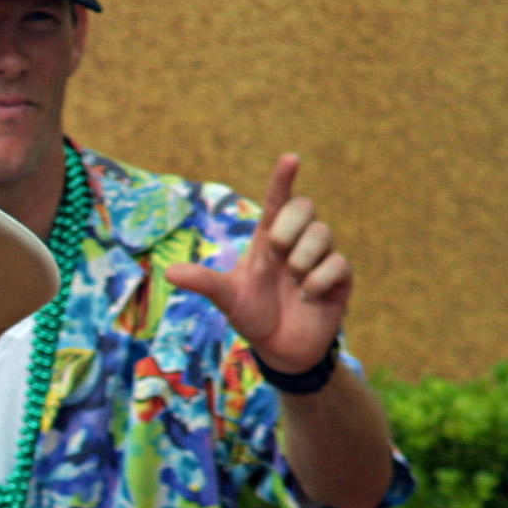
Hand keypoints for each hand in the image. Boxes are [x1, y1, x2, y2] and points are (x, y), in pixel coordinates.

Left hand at [167, 154, 351, 374]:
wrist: (279, 349)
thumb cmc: (254, 315)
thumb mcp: (227, 297)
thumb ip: (204, 282)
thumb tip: (167, 273)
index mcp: (269, 239)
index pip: (277, 201)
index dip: (283, 179)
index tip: (290, 159)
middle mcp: (297, 242)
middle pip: (304, 207)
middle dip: (288, 227)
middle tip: (275, 253)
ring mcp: (320, 258)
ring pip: (323, 233)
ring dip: (301, 260)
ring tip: (292, 282)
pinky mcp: (339, 278)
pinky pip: (337, 264)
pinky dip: (316, 282)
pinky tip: (306, 297)